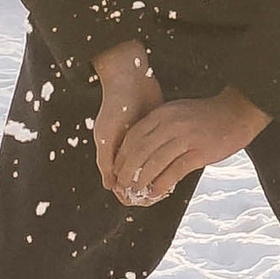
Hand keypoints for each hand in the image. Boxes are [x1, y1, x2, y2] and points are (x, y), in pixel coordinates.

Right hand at [91, 40, 161, 193]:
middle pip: (136, 175)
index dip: (127, 191)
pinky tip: (173, 167)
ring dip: (157, 175)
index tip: (137, 199)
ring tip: (166, 186)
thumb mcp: (106, 137)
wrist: (130, 78)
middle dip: (143, 186)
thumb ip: (106, 161)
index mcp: (112, 151)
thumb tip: (111, 187)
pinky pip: (162, 151)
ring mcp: (143, 139)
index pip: (119, 179)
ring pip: (150, 165)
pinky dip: (166, 160)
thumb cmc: (115, 108)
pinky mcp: (156, 130)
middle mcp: (127, 147)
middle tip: (154, 196)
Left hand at [111, 87, 267, 208]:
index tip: (116, 170)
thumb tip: (140, 147)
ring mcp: (185, 138)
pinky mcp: (199, 152)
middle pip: (140, 150)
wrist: (236, 112)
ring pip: (155, 162)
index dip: (122, 156)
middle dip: (127, 171)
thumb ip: (159, 126)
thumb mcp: (177, 112)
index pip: (134, 136)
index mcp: (163, 114)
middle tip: (122, 185)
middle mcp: (171, 124)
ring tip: (136, 191)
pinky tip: (156, 192)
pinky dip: (162, 183)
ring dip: (142, 179)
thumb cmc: (205, 115)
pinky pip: (175, 170)